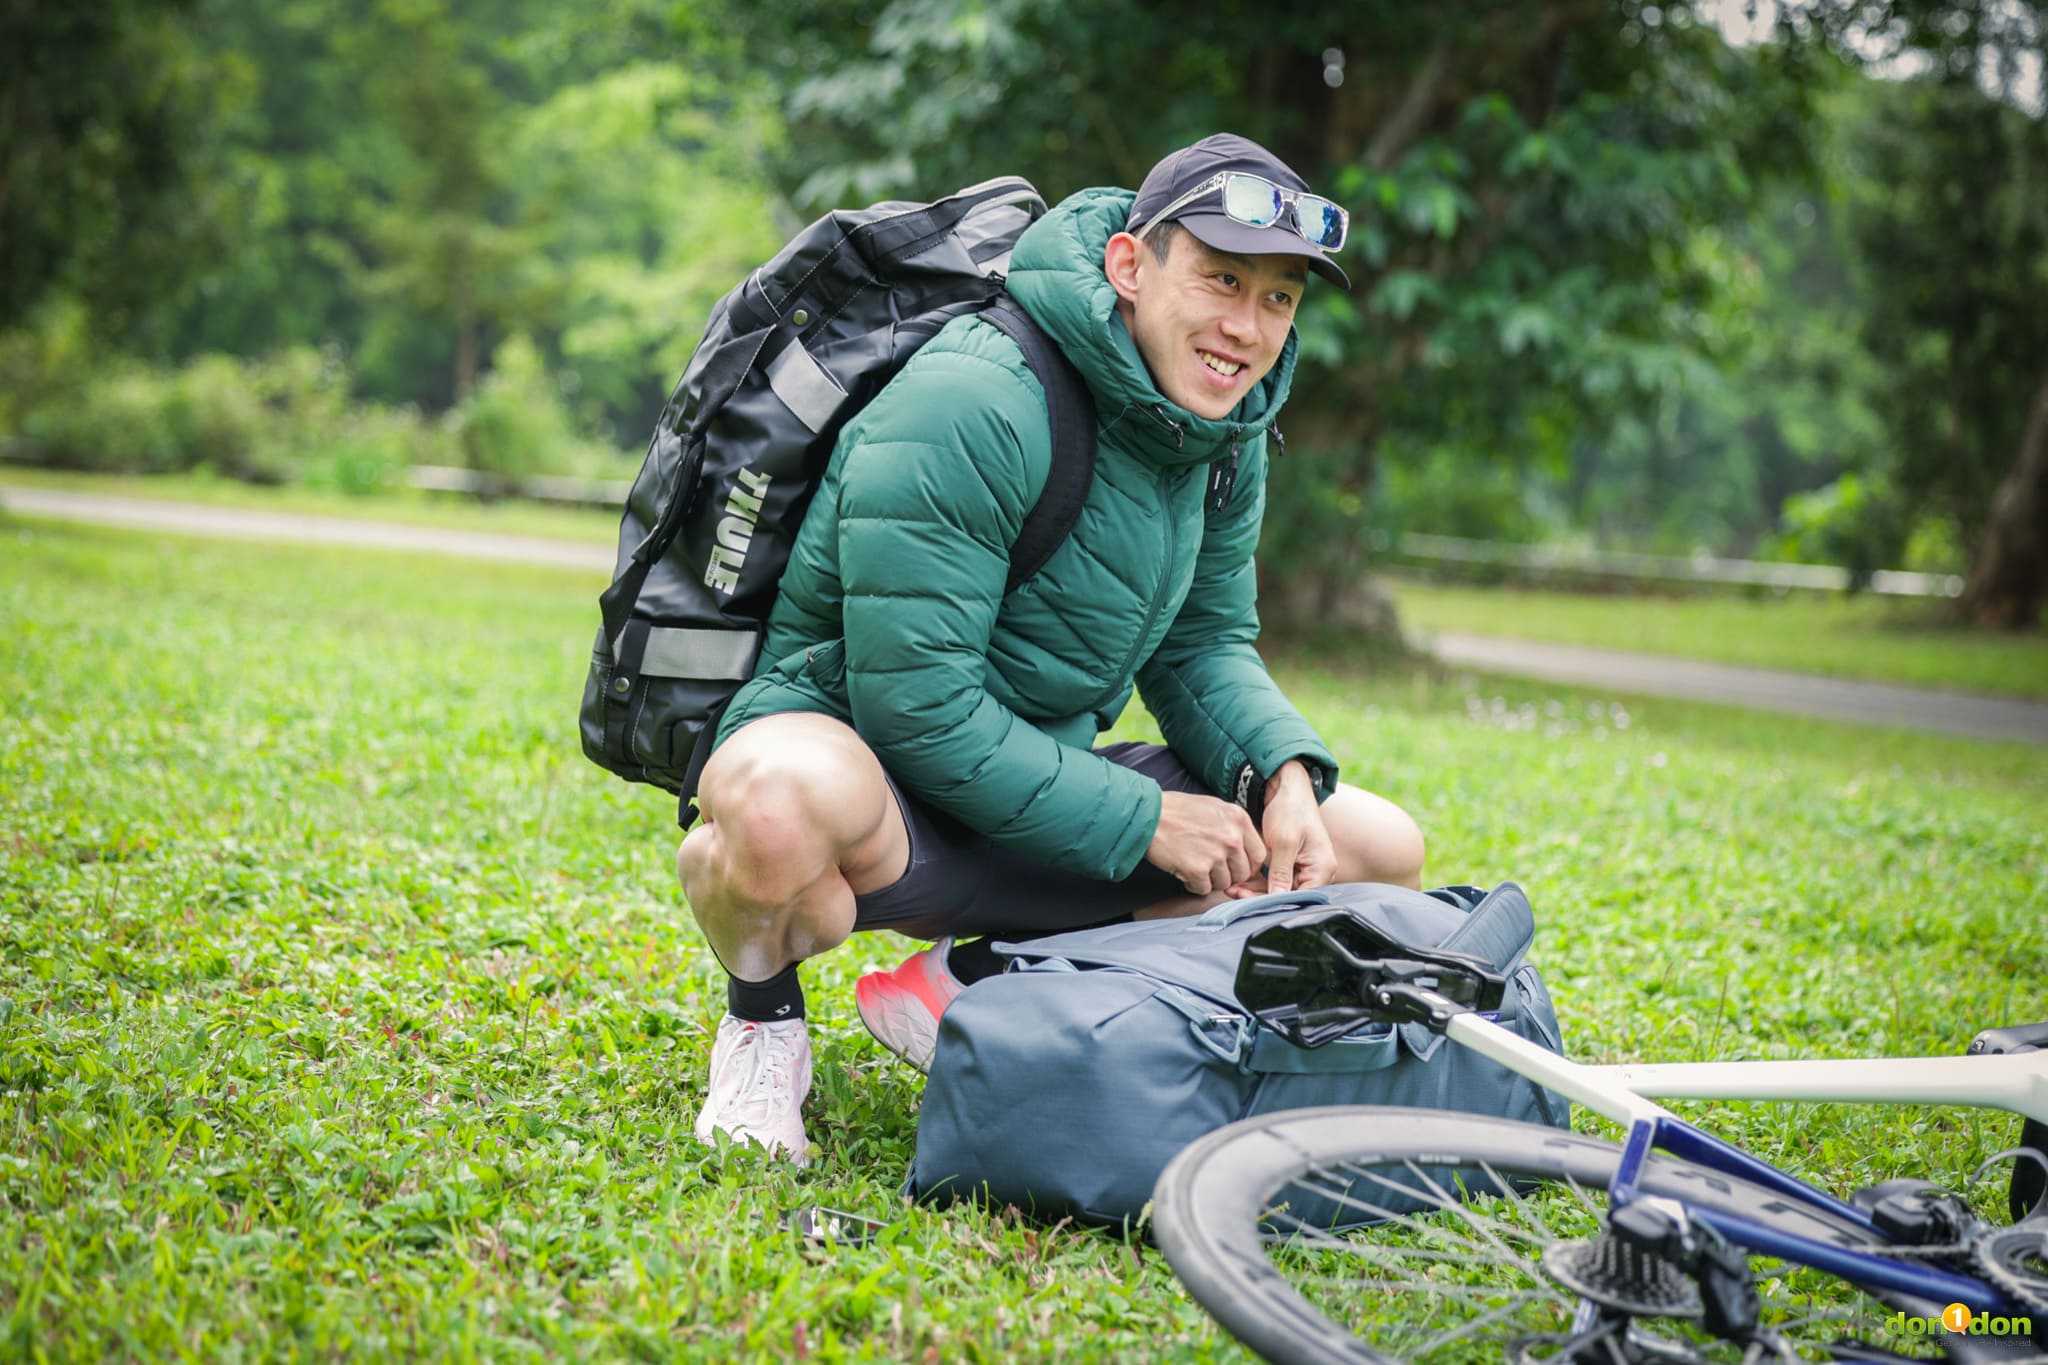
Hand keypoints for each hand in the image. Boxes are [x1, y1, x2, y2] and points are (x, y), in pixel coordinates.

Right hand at [1146, 790, 1266, 895]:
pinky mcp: (1197, 870)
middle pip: (1243, 873)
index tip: (1235, 866)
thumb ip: (1233, 826)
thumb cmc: (1178, 810)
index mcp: (1239, 820)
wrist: (1148, 815)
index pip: (1259, 855)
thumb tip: (1245, 848)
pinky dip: (1193, 885)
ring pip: (1224, 883)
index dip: (1247, 864)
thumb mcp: (1214, 807)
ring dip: (1210, 880)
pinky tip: (1184, 872)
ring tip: (1195, 867)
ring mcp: (1215, 855)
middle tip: (1210, 868)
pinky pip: (1204, 889)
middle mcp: (1232, 838)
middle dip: (1228, 874)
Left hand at [1235, 760, 1334, 896]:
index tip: (1250, 901)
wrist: (1287, 789)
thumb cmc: (1290, 810)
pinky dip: (1258, 881)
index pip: (1302, 897)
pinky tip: (1240, 882)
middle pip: (1289, 895)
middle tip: (1235, 893)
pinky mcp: (1291, 865)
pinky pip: (1275, 880)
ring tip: (1232, 889)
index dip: (1276, 902)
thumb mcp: (1284, 841)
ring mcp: (1304, 869)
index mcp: (1322, 868)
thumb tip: (1277, 898)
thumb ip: (1281, 872)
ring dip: (1256, 890)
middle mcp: (1317, 872)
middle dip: (1262, 896)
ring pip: (1279, 890)